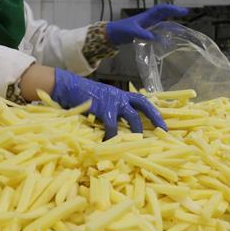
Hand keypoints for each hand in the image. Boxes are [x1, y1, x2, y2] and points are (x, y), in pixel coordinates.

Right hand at [51, 68, 166, 138]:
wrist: (68, 87)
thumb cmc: (81, 95)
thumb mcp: (100, 99)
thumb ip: (109, 109)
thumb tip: (116, 125)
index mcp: (119, 94)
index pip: (141, 100)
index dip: (153, 110)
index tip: (161, 122)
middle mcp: (119, 96)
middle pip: (142, 105)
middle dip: (154, 117)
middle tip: (162, 130)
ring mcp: (112, 101)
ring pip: (131, 116)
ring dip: (136, 130)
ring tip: (138, 141)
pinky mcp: (103, 108)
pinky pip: (112, 126)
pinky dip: (113, 136)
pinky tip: (111, 143)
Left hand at [105, 4, 187, 44]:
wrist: (112, 34)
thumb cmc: (121, 30)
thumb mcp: (132, 31)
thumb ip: (143, 34)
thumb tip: (155, 38)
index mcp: (146, 16)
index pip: (162, 9)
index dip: (172, 9)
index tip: (182, 11)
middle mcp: (149, 19)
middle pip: (164, 13)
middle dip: (174, 12)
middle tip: (186, 13)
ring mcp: (147, 25)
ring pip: (162, 21)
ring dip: (171, 22)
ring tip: (181, 27)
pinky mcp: (145, 31)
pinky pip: (158, 30)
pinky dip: (165, 32)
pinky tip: (169, 37)